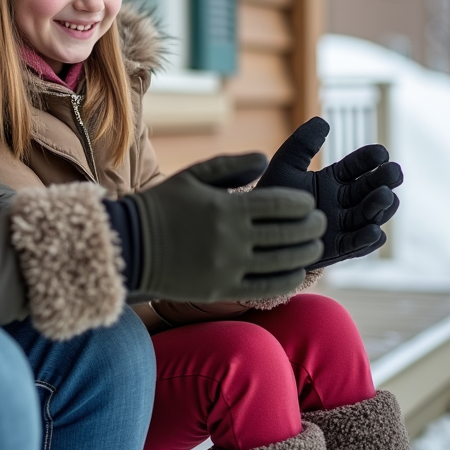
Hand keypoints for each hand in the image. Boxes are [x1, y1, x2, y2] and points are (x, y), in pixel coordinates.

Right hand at [131, 153, 325, 302]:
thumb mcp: (193, 175)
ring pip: (283, 262)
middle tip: (320, 224)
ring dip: (305, 254)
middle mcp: (232, 238)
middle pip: (289, 234)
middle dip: (312, 228)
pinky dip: (288, 280)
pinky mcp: (221, 290)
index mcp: (227, 207)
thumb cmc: (162, 205)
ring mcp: (228, 267)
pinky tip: (296, 273)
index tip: (309, 204)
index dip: (303, 204)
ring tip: (312, 247)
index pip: (282, 205)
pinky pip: (266, 288)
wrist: (130, 245)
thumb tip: (266, 159)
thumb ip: (231, 165)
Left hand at [256, 117, 401, 268]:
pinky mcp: (339, 248)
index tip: (380, 152)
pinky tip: (373, 231)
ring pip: (371, 215)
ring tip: (384, 196)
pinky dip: (368, 239)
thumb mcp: (286, 166)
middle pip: (371, 189)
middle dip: (384, 180)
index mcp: (335, 179)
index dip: (370, 159)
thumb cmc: (273, 195)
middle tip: (393, 172)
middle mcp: (344, 201)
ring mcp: (344, 225)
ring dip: (380, 206)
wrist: (258, 228)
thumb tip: (322, 121)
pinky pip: (358, 244)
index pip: (357, 166)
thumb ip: (302, 144)